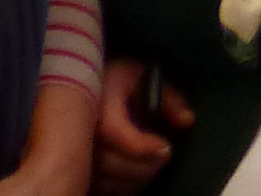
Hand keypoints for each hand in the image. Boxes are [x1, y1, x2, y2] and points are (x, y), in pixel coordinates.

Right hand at [89, 63, 186, 194]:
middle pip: (106, 162)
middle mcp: (78, 130)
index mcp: (96, 103)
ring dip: (132, 180)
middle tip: (165, 158)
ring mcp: (73, 151)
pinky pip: (96, 187)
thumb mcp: (148, 76)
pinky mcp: (76, 166)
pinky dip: (119, 187)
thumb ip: (169, 99)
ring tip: (153, 166)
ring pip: (100, 180)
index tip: (167, 148)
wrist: (85, 80)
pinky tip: (136, 176)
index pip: (112, 131)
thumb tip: (187, 122)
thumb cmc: (122, 78)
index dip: (141, 146)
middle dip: (142, 167)